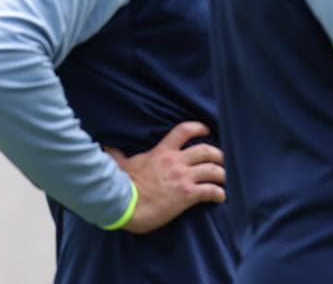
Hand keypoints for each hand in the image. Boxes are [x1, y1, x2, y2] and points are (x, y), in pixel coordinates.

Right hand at [104, 121, 225, 233]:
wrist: (122, 204)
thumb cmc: (120, 186)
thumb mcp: (119, 164)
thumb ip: (117, 155)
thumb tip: (106, 148)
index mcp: (162, 152)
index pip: (184, 131)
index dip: (198, 128)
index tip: (206, 129)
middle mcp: (176, 161)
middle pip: (207, 150)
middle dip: (219, 155)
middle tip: (223, 160)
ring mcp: (183, 177)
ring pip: (214, 170)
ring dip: (223, 174)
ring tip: (225, 179)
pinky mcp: (188, 194)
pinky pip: (211, 191)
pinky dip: (219, 193)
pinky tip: (220, 197)